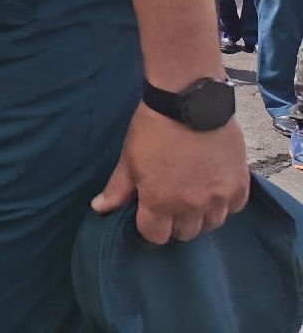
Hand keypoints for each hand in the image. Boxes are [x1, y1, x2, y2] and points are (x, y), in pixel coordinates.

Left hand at [91, 103, 248, 243]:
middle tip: (171, 201)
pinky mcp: (240, 185)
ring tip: (192, 195)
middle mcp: (192, 206)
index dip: (149, 226)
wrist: (189, 102)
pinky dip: (224, 203)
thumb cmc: (153, 129)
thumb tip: (98, 209)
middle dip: (174, 222)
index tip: (148, 211)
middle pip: (185, 234)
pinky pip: (234, 208)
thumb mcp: (129, 158)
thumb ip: (117, 188)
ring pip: (211, 224)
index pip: (155, 236)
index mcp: (160, 202)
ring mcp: (219, 198)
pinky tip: (213, 187)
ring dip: (200, 216)